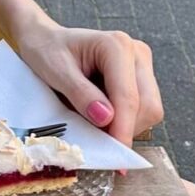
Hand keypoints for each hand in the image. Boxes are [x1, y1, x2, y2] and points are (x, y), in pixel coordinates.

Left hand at [16, 24, 163, 146]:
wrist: (45, 40)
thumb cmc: (47, 50)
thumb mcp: (55, 70)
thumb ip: (80, 94)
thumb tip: (106, 119)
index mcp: (116, 45)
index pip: (128, 96)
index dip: (122, 128)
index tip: (115, 155)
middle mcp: (136, 54)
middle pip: (148, 106)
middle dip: (125, 129)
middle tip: (96, 139)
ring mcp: (141, 66)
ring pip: (149, 112)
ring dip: (124, 126)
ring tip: (91, 119)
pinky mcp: (140, 79)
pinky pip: (142, 111)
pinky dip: (123, 122)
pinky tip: (100, 115)